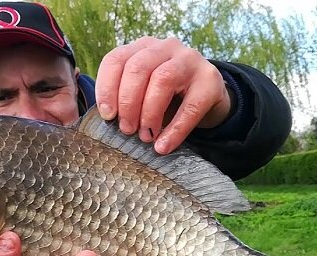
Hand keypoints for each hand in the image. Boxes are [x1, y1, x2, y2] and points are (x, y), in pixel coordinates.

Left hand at [95, 36, 231, 154]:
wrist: (209, 94)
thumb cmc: (168, 95)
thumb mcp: (144, 88)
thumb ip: (125, 96)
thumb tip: (108, 119)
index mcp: (143, 47)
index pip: (117, 59)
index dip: (107, 88)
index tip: (107, 115)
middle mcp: (165, 47)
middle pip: (138, 68)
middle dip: (128, 103)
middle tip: (126, 130)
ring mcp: (190, 60)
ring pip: (163, 80)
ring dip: (149, 113)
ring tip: (145, 137)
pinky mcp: (209, 81)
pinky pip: (190, 107)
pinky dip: (174, 130)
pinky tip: (163, 146)